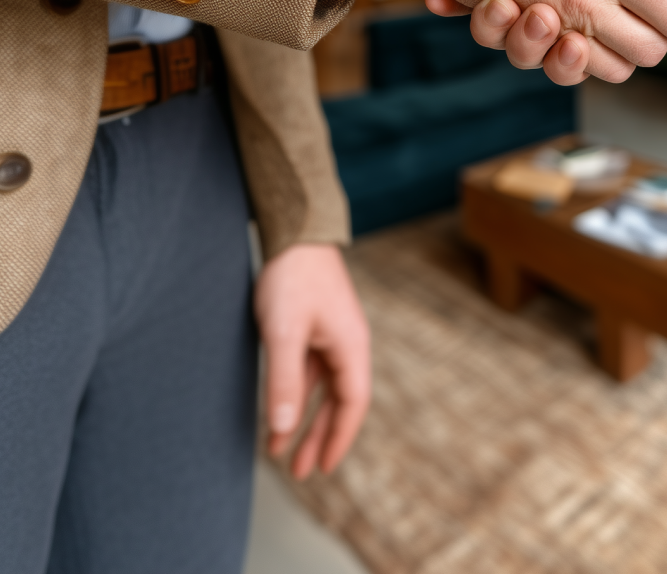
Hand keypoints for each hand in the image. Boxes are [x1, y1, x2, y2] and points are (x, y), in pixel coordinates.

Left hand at [255, 243, 370, 479]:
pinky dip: (294, 394)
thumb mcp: (284, 333)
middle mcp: (347, 344)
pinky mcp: (315, 328)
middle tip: (301, 471)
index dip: (338, 438)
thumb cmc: (293, 279)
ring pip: (322, 389)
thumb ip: (284, 380)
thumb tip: (283, 427)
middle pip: (339, 401)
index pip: (352, 403)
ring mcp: (332, 335)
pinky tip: (277, 411)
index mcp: (351, 346)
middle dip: (319, 437)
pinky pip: (309, 371)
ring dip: (304, 419)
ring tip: (282, 451)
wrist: (296, 232)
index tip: (322, 467)